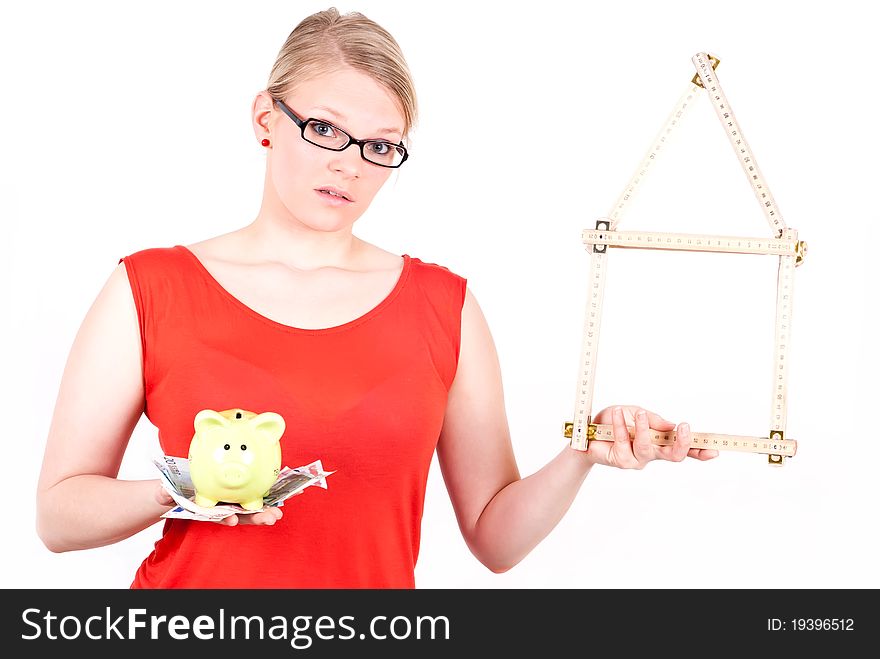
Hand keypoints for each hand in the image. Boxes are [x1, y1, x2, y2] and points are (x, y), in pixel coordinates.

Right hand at [152, 482, 282, 525]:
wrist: (176, 490)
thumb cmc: (172, 492)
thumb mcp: (165, 493)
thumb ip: (164, 494)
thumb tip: (161, 492)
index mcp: (206, 509)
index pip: (217, 516)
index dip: (225, 518)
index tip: (231, 520)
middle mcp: (221, 508)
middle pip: (240, 514)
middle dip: (255, 517)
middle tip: (271, 518)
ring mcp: (230, 502)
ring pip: (250, 507)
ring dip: (266, 509)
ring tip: (280, 512)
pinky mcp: (237, 494)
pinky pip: (254, 493)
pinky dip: (268, 493)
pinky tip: (284, 491)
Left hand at [587, 405, 718, 468]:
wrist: (587, 433)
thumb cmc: (614, 422)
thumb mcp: (635, 413)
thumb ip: (653, 420)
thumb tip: (672, 426)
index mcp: (660, 442)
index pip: (684, 449)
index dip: (700, 451)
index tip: (715, 449)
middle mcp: (651, 454)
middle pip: (674, 456)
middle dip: (681, 443)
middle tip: (683, 428)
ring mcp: (637, 460)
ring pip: (647, 447)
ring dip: (645, 429)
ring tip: (639, 415)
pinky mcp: (621, 460)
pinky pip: (624, 442)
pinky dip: (621, 425)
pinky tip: (617, 414)